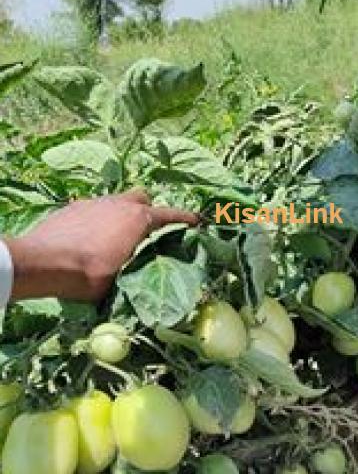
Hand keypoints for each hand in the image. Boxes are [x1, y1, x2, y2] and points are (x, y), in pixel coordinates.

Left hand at [5, 190, 199, 302]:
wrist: (44, 263)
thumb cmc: (89, 274)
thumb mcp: (122, 277)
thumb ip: (137, 268)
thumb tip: (145, 276)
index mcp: (138, 219)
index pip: (169, 215)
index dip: (185, 218)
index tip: (196, 220)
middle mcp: (120, 204)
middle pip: (141, 198)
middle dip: (146, 209)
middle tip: (145, 228)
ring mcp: (96, 202)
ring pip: (116, 201)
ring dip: (120, 214)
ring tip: (114, 235)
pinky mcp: (74, 206)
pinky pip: (94, 208)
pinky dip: (98, 219)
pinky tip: (89, 236)